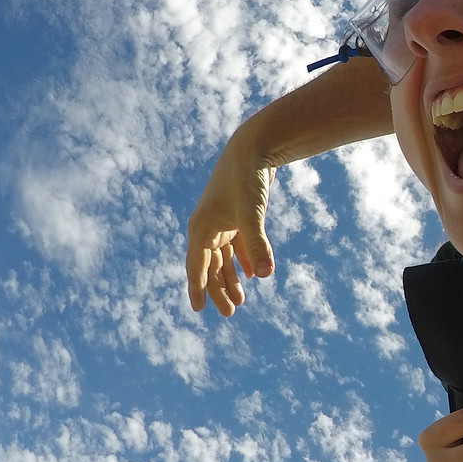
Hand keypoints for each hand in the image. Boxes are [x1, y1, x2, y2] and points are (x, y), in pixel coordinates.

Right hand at [186, 146, 275, 315]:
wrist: (255, 148)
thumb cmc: (247, 179)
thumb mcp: (252, 215)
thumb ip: (257, 245)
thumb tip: (265, 275)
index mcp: (202, 228)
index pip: (197, 266)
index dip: (198, 288)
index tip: (199, 309)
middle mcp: (208, 226)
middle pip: (210, 265)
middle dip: (219, 289)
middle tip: (230, 314)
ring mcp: (222, 220)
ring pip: (223, 257)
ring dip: (231, 278)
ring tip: (240, 301)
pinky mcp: (237, 214)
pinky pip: (236, 244)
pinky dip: (243, 259)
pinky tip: (253, 274)